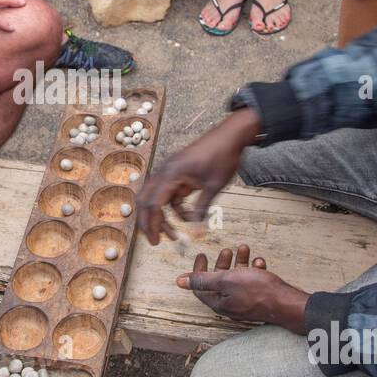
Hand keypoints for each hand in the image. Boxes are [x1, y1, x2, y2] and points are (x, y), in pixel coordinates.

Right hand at [136, 108, 259, 243]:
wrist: (231, 134)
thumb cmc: (223, 155)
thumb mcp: (214, 186)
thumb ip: (201, 209)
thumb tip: (197, 232)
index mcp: (171, 174)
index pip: (153, 204)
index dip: (152, 225)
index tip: (155, 242)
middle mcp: (165, 171)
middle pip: (146, 200)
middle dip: (149, 221)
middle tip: (156, 240)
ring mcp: (170, 171)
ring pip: (157, 198)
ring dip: (164, 216)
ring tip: (175, 233)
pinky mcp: (178, 173)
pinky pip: (170, 194)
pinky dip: (175, 207)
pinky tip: (188, 216)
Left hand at [177, 244, 309, 330]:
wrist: (287, 302)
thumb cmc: (257, 291)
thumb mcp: (226, 280)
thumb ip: (202, 280)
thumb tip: (180, 282)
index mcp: (219, 302)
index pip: (200, 287)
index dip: (198, 269)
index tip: (202, 254)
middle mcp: (231, 304)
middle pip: (219, 281)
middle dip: (222, 263)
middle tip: (226, 251)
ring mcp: (246, 302)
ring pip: (237, 279)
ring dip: (239, 262)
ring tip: (244, 249)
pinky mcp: (259, 298)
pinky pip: (252, 282)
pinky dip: (253, 270)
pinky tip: (259, 262)